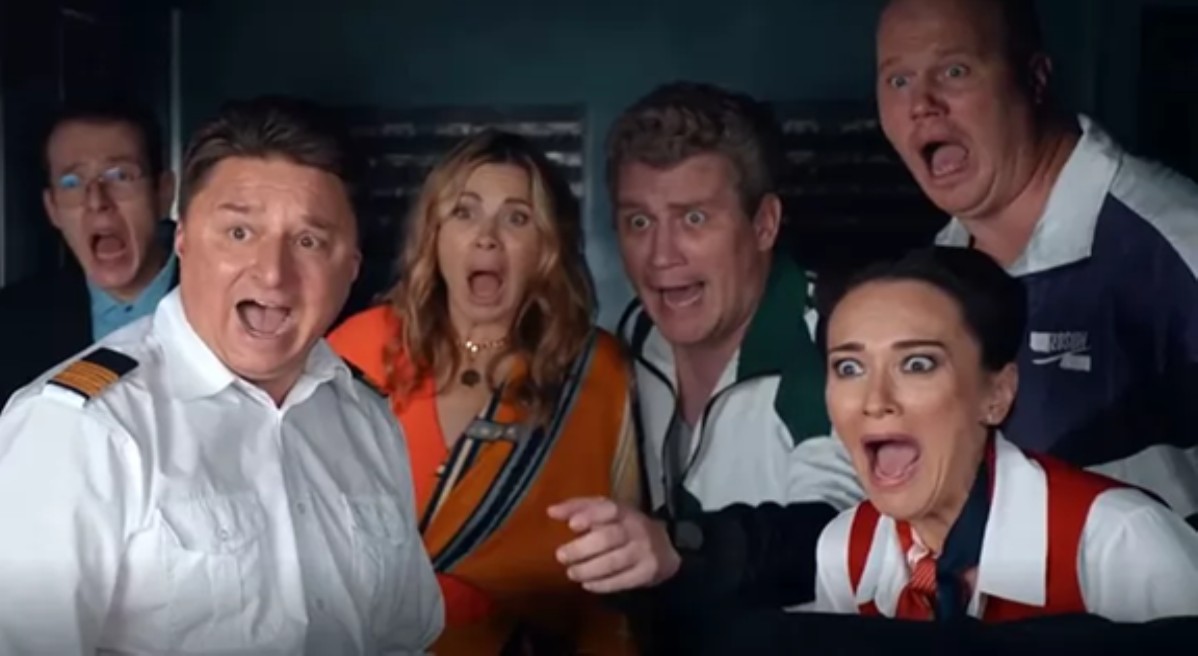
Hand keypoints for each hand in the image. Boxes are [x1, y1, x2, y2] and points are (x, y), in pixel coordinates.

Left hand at [548, 496, 680, 593]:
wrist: (665, 548)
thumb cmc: (625, 527)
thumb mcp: (606, 512)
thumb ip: (579, 508)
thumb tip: (551, 511)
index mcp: (624, 511)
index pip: (609, 510)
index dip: (590, 516)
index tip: (572, 525)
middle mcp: (636, 529)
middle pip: (608, 538)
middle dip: (582, 549)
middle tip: (561, 556)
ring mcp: (644, 551)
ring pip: (614, 562)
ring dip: (589, 570)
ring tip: (572, 573)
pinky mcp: (647, 572)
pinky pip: (623, 580)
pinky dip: (602, 584)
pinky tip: (588, 585)